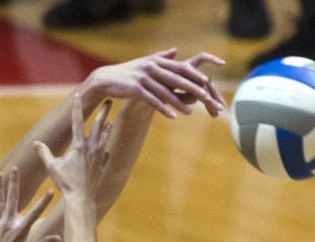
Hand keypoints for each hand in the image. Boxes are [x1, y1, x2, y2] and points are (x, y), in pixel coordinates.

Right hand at [35, 95, 111, 202]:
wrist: (81, 199)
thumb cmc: (66, 183)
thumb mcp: (52, 167)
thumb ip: (44, 153)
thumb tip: (35, 143)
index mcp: (78, 146)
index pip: (77, 122)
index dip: (77, 107)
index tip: (78, 95)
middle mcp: (91, 148)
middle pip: (98, 125)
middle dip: (103, 111)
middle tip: (109, 100)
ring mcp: (99, 157)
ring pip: (105, 137)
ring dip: (108, 127)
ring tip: (111, 119)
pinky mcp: (102, 166)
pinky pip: (106, 153)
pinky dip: (105, 147)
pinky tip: (106, 146)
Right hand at [87, 48, 224, 118]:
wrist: (107, 79)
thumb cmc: (129, 72)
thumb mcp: (146, 62)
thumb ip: (162, 57)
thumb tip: (176, 51)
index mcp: (157, 61)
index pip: (180, 67)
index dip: (194, 75)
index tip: (207, 82)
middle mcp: (152, 67)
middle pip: (177, 79)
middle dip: (193, 89)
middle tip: (206, 99)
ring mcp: (143, 78)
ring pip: (165, 92)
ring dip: (179, 103)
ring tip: (190, 113)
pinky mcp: (135, 89)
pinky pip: (152, 101)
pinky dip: (163, 109)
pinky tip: (173, 117)